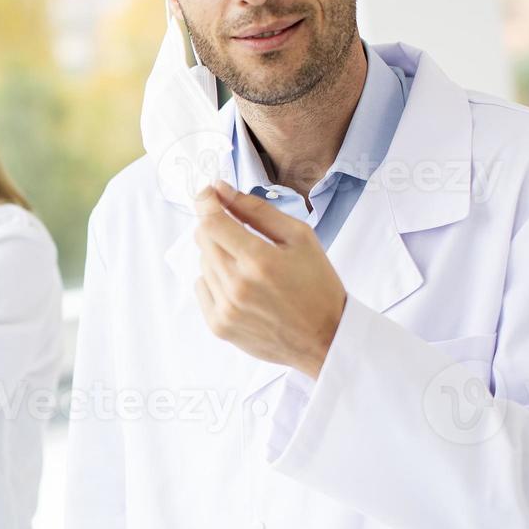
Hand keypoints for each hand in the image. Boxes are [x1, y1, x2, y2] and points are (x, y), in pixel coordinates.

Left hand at [192, 180, 346, 377]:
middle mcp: (237, 286)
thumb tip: (222, 189)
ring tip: (249, 264)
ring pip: (203, 263)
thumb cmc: (318, 285)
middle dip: (216, 225)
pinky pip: (202, 287)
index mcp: (259, 261)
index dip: (206, 201)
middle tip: (238, 230)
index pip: (211, 221)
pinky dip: (215, 280)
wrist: (326, 339)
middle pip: (202, 239)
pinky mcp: (220, 326)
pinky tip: (241, 285)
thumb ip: (257, 210)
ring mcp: (225, 309)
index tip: (209, 192)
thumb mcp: (299, 237)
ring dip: (218, 254)